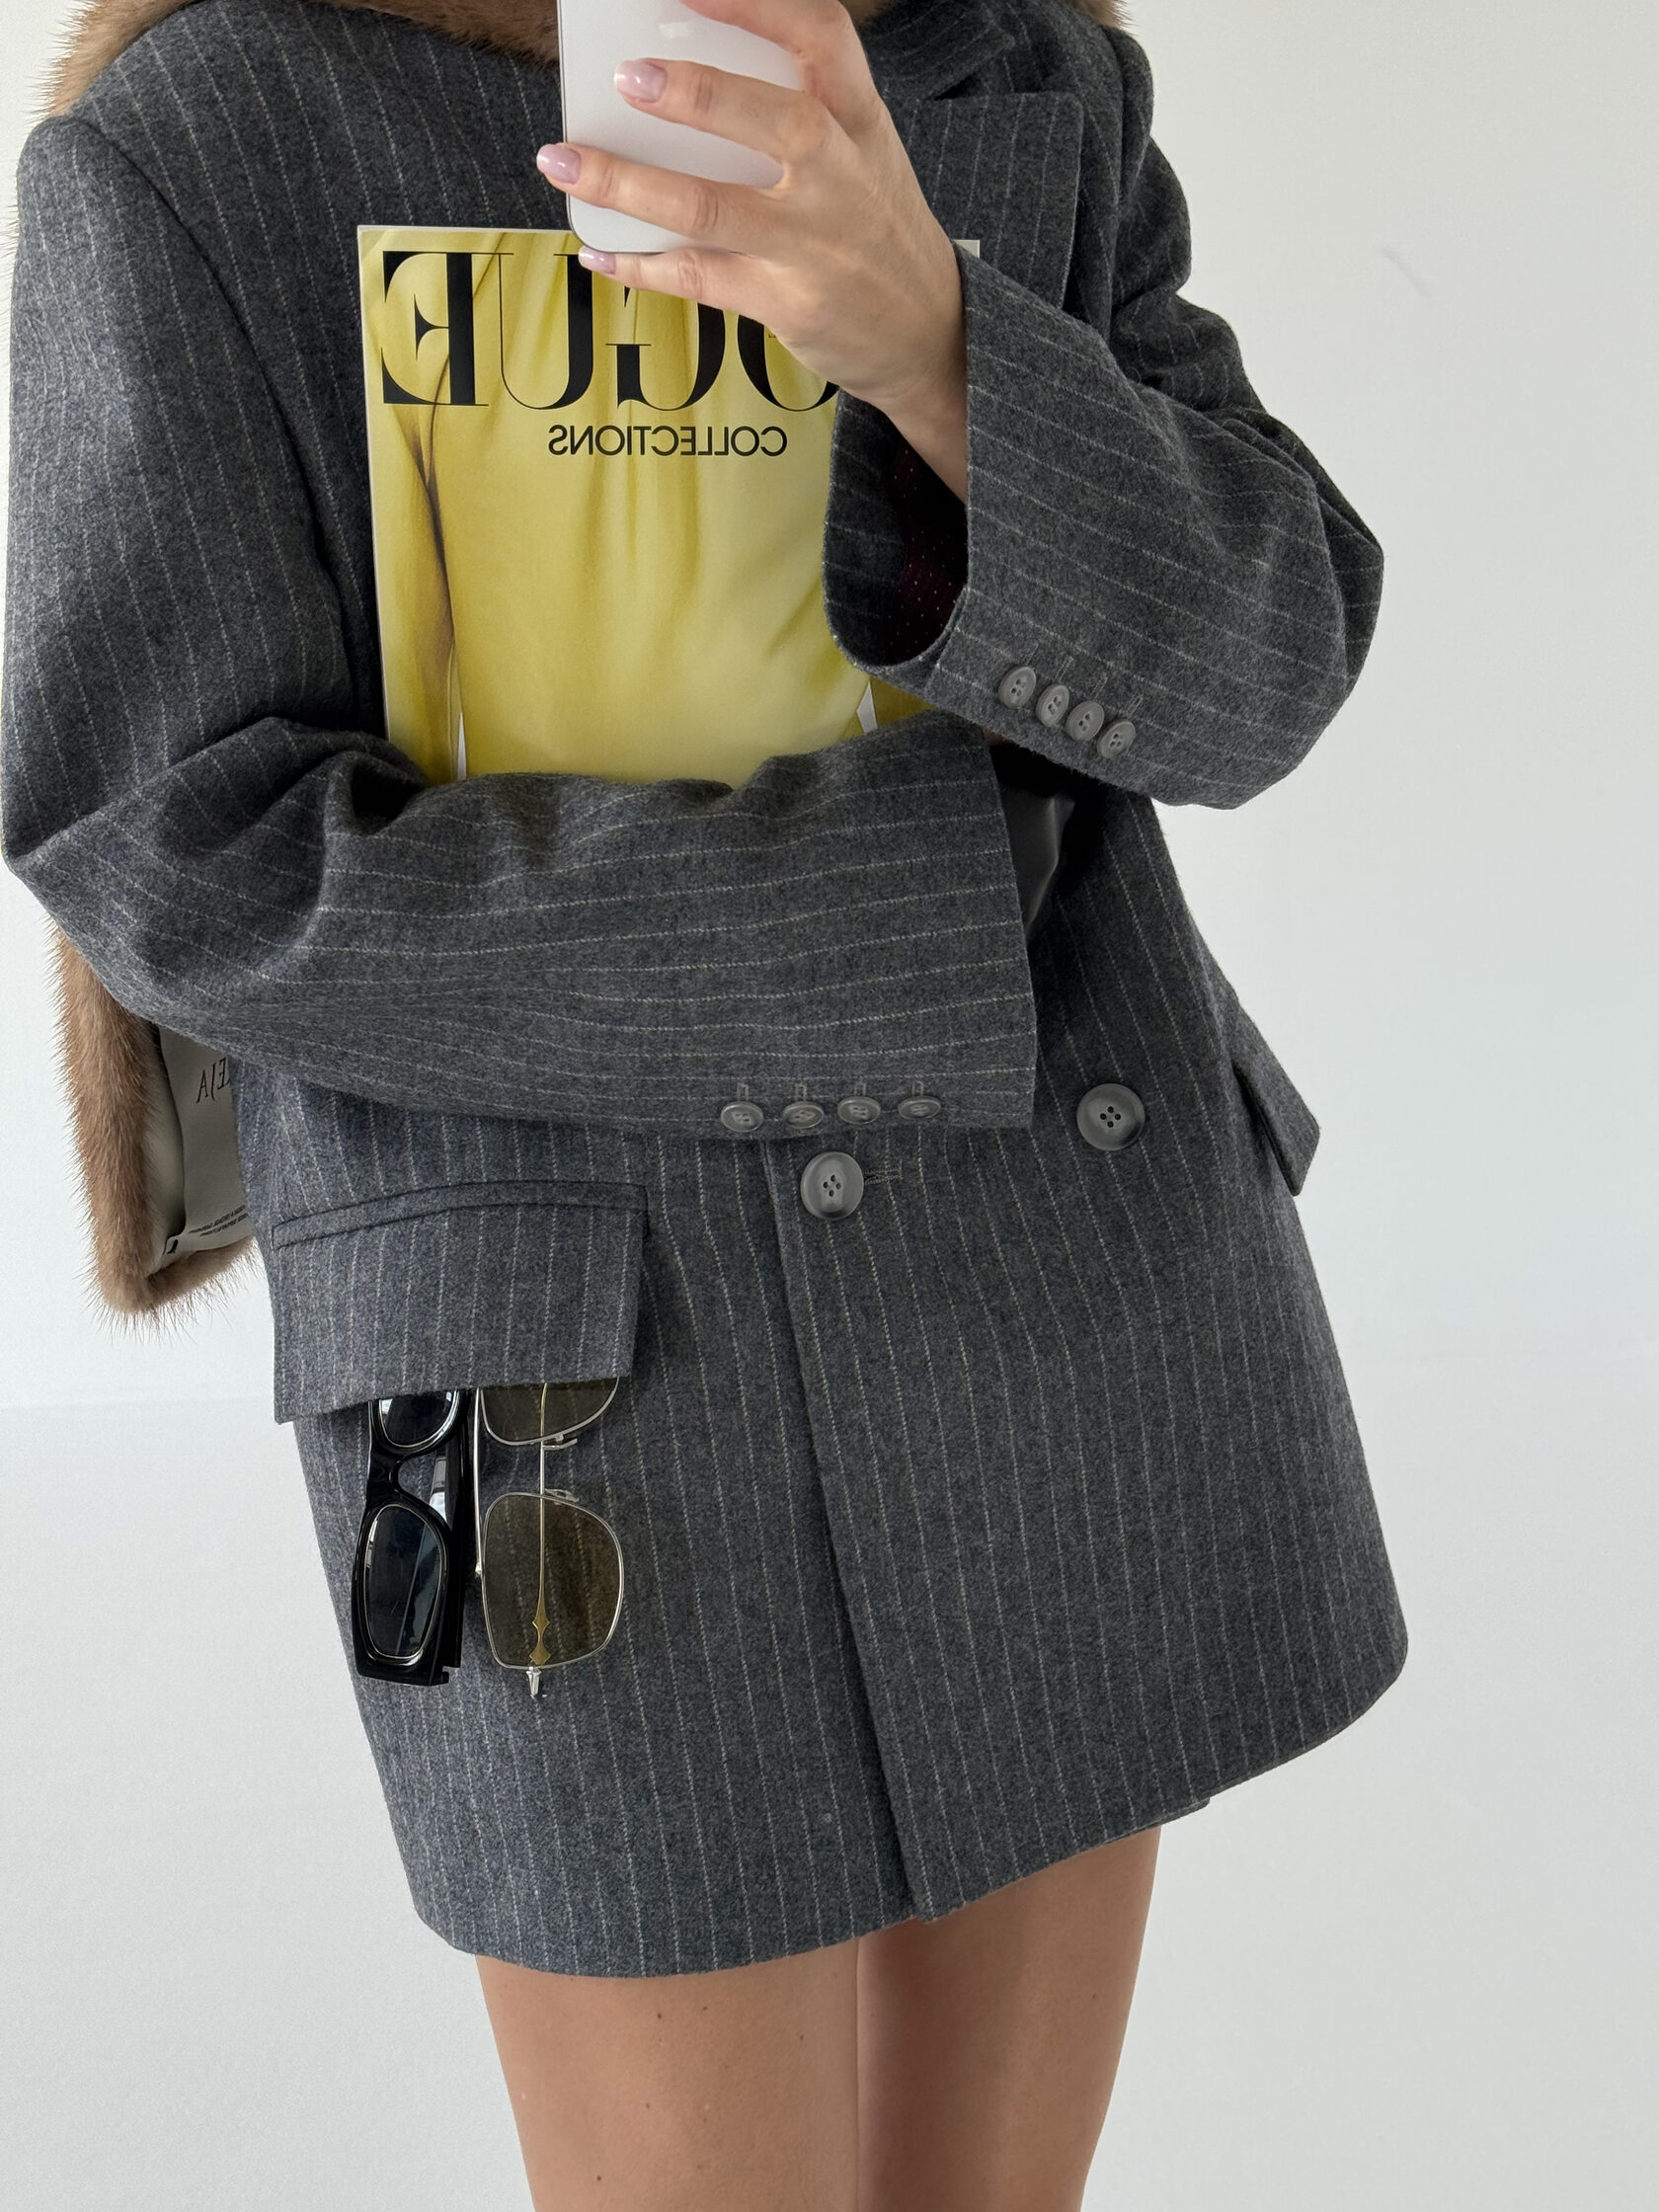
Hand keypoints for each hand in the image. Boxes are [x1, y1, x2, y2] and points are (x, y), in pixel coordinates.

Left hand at [535, 0, 967, 498]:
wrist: (929, 333)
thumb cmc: (875, 229)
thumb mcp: (861, 151)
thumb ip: (799, 110)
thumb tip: (683, 75)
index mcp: (859, 122)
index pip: (820, 36)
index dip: (755, 2)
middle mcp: (840, 178)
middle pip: (773, 121)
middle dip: (697, 96)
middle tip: (627, 79)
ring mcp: (813, 245)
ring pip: (711, 208)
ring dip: (628, 183)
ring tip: (563, 160)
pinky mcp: (787, 304)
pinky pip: (699, 279)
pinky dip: (639, 265)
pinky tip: (599, 249)